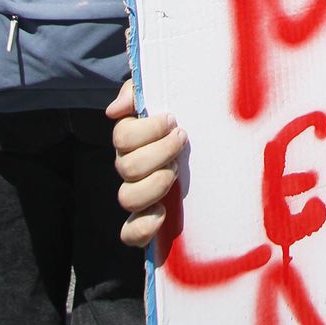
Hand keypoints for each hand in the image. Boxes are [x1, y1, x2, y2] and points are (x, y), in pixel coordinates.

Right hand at [108, 76, 186, 248]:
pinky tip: (162, 212)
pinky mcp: (149, 218)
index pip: (122, 137)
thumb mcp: (165, 91)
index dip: (148, 130)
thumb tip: (115, 111)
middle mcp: (130, 167)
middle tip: (181, 140)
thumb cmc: (185, 113)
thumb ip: (138, 91)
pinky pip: (131, 233)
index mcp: (131, 139)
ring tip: (176, 170)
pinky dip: (142, 227)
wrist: (210, 138)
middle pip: (126, 167)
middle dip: (159, 152)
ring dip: (155, 183)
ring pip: (127, 198)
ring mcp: (139, 193)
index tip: (174, 120)